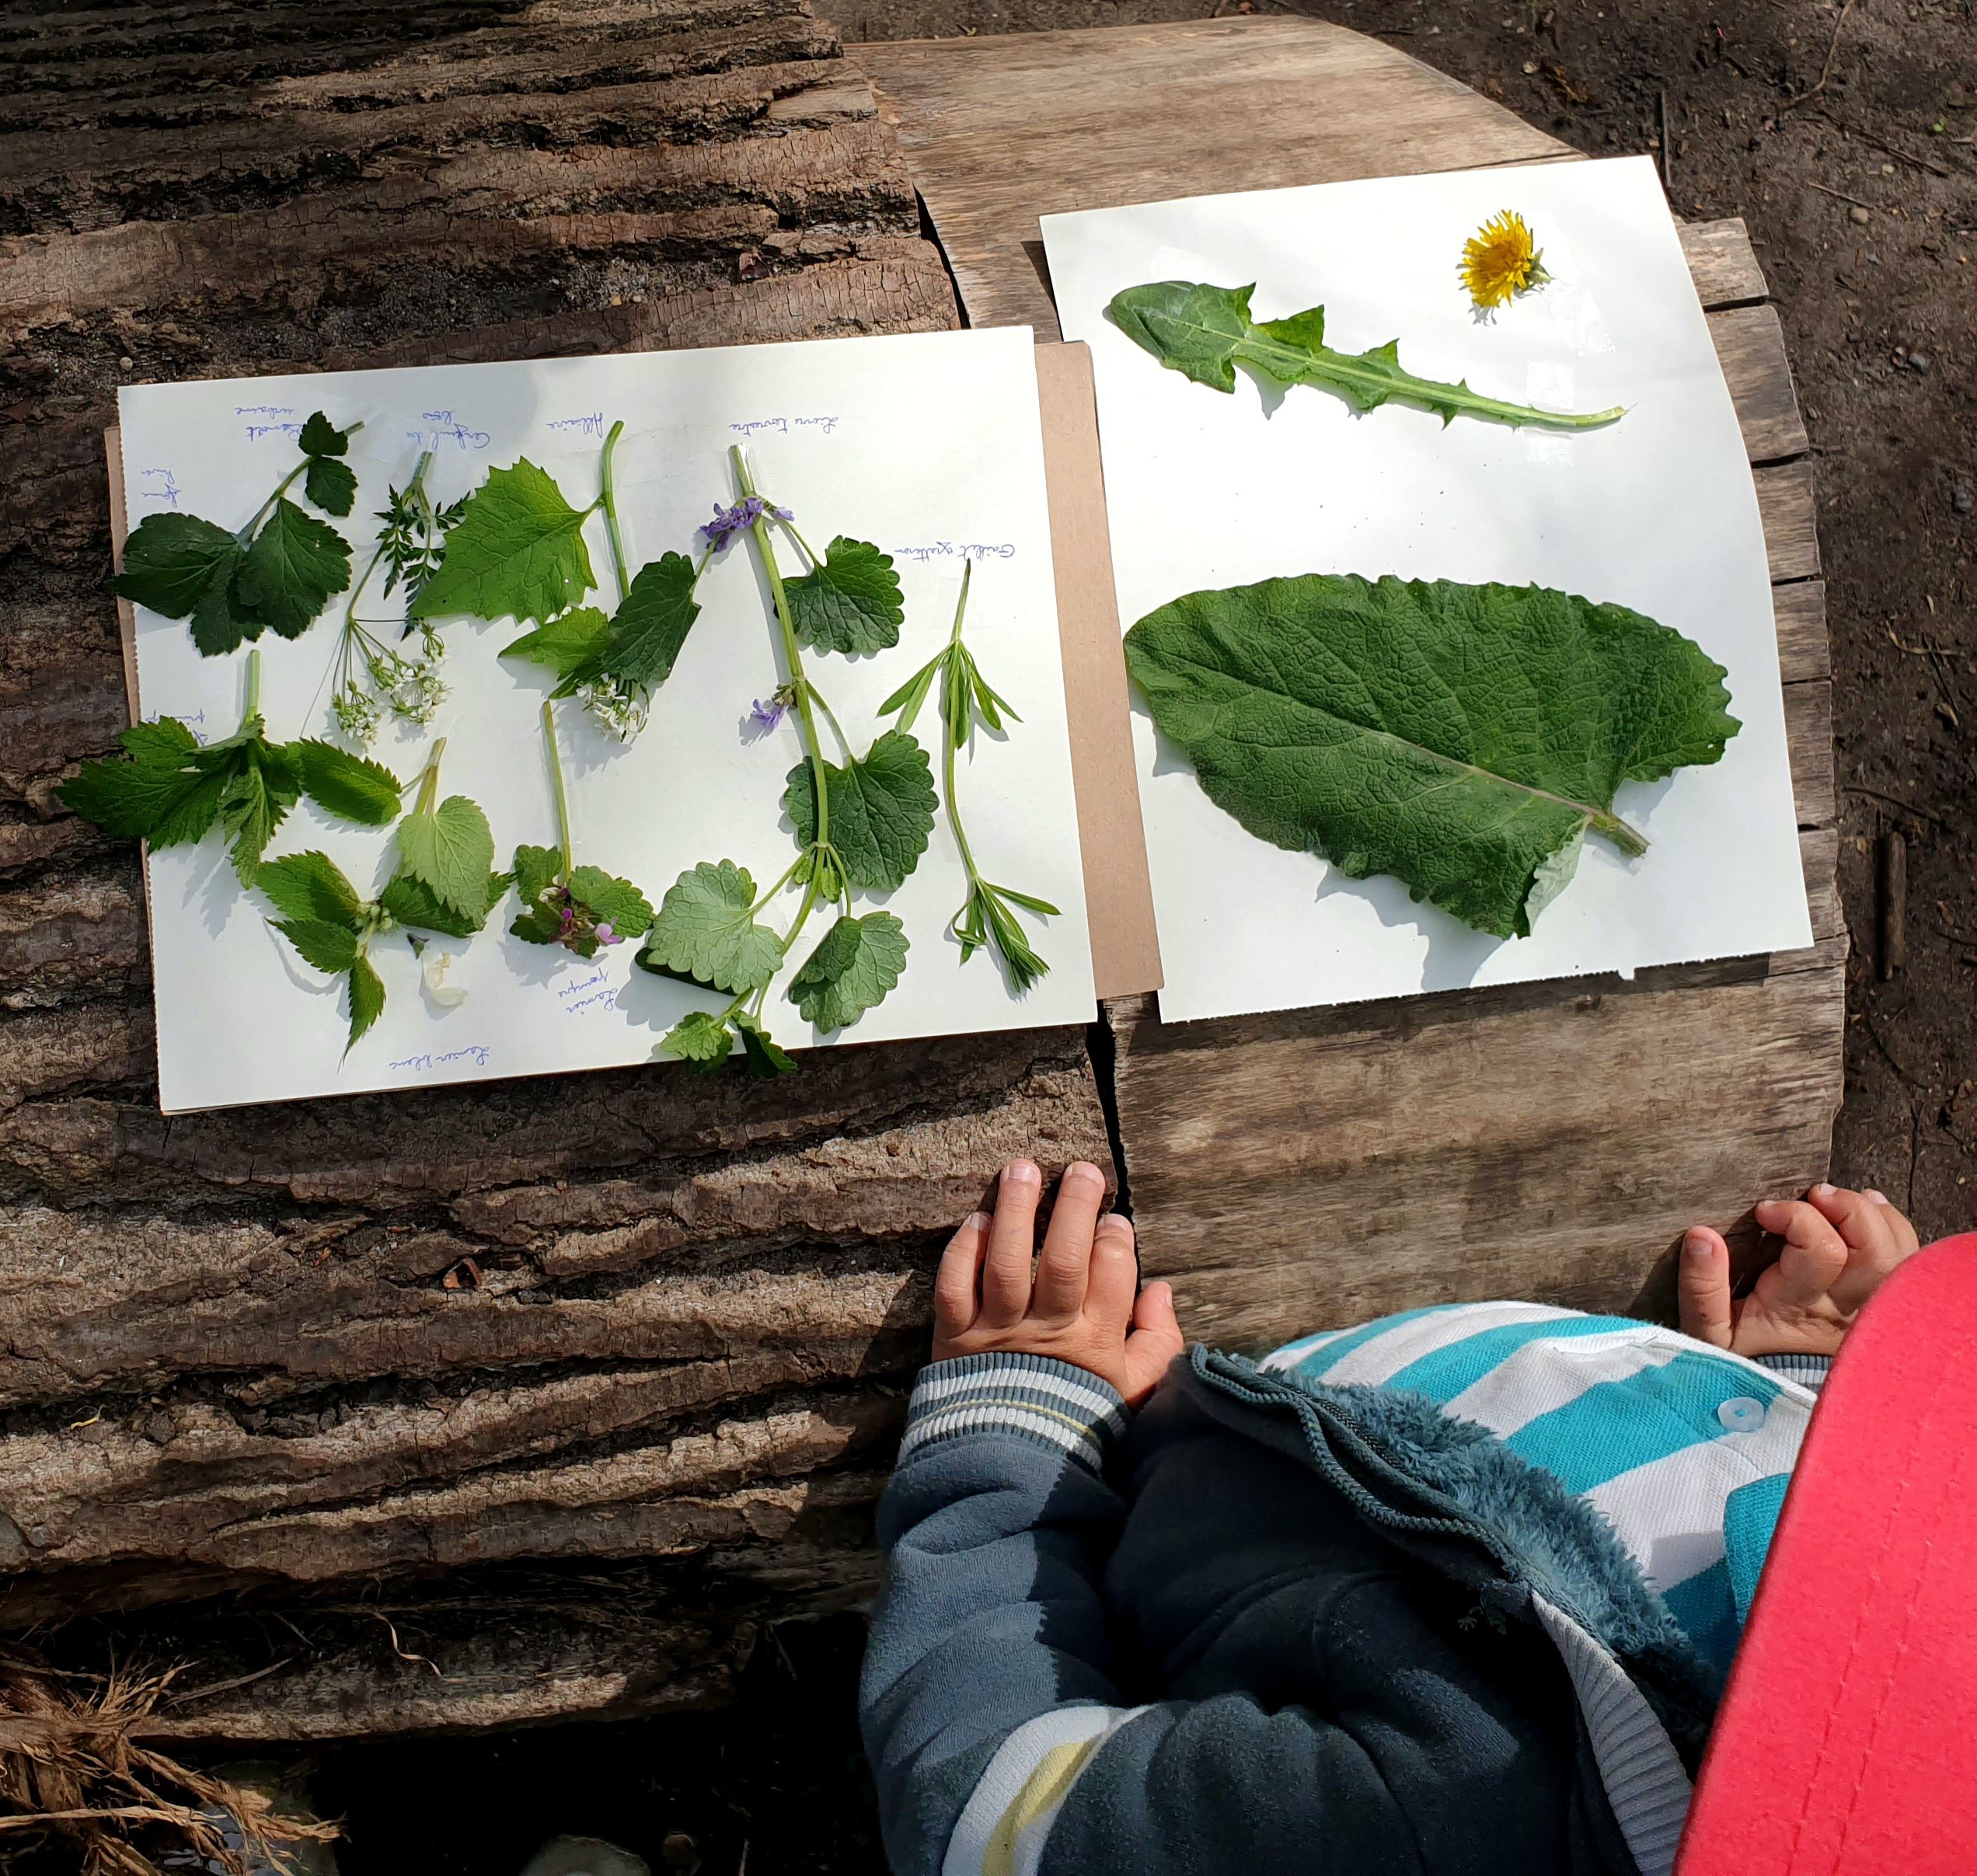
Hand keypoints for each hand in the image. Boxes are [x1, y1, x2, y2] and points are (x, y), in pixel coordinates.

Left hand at [933, 1158, 1184, 1407]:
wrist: (1011, 1468)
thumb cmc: (1078, 1423)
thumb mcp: (1134, 1391)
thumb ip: (1156, 1342)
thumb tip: (1161, 1290)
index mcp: (1095, 1341)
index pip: (1112, 1273)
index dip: (1114, 1238)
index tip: (1113, 1220)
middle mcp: (1048, 1331)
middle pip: (1064, 1259)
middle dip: (1075, 1207)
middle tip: (1081, 1171)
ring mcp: (998, 1332)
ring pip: (1007, 1263)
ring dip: (1016, 1212)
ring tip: (1022, 1170)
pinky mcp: (955, 1338)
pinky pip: (955, 1287)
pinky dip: (962, 1252)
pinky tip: (978, 1221)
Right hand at [1680, 1183, 1920, 1358]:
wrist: (1771, 1406)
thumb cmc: (1737, 1361)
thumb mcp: (1706, 1333)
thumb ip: (1700, 1285)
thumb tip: (1701, 1236)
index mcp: (1800, 1307)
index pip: (1822, 1249)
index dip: (1795, 1216)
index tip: (1763, 1212)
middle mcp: (1845, 1307)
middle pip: (1874, 1248)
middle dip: (1846, 1207)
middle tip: (1813, 1195)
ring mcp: (1868, 1308)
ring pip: (1897, 1253)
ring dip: (1873, 1214)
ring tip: (1837, 1200)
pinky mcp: (1878, 1307)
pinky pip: (1904, 1263)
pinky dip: (1891, 1229)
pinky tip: (1865, 1213)